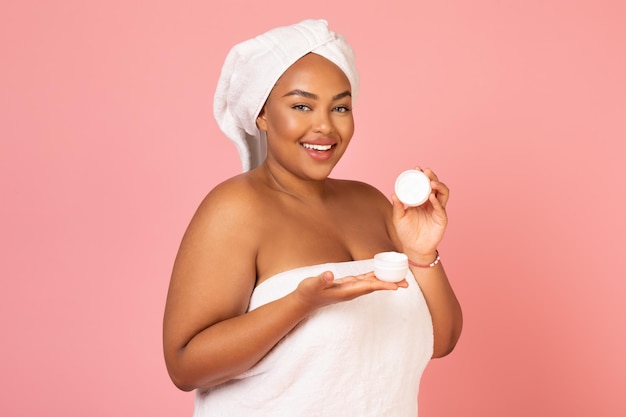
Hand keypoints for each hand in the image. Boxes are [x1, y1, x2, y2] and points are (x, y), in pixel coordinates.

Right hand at [293, 271, 407, 309]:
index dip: (382, 285)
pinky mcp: (347, 285)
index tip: (396, 286)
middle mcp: (351, 290)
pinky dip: (375, 276)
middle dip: (390, 284)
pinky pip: (365, 280)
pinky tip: (381, 272)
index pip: (368, 287)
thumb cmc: (307, 293)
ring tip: (400, 278)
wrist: (303, 301)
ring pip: (372, 283)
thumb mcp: (311, 285)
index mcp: (346, 291)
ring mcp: (350, 288)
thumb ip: (320, 280)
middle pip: (375, 286)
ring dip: (385, 280)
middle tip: (407, 283)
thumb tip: (330, 274)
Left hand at [392, 167, 448, 257]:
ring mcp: (438, 210)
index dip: (421, 176)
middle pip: (435, 186)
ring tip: (431, 182)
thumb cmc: (406, 232)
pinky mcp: (441, 219)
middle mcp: (431, 203)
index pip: (423, 184)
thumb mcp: (398, 218)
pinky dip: (437, 202)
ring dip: (439, 186)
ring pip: (443, 194)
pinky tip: (431, 197)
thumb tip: (393, 194)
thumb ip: (397, 207)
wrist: (413, 248)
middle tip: (426, 171)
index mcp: (421, 200)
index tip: (417, 168)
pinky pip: (441, 208)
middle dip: (432, 177)